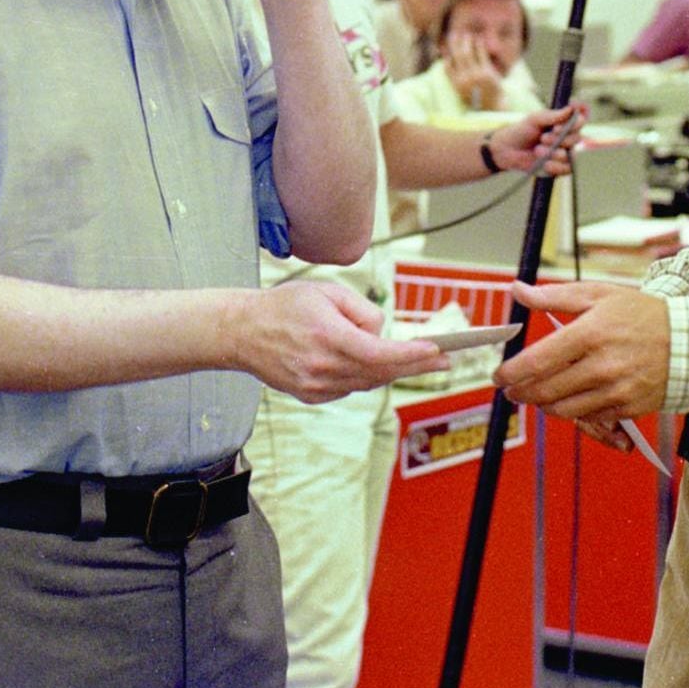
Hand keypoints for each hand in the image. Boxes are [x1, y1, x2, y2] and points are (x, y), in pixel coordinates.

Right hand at [236, 281, 448, 403]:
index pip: (380, 354)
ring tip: (420, 358)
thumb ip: (362, 311)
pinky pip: (350, 386)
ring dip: (393, 370)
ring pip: (368, 381)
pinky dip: (365, 374)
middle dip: (417, 366)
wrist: (241, 332)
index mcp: (328, 339)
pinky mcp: (312, 395)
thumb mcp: (327, 292)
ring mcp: (317, 386)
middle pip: (381, 372)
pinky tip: (374, 362)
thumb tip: (381, 333)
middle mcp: (323, 368)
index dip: (412, 355)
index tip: (436, 350)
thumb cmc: (284, 306)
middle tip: (446, 361)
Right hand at [444, 31, 504, 111]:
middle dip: (455, 44)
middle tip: (454, 34)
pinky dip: (479, 46)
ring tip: (467, 35)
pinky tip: (478, 40)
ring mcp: (476, 75)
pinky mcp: (487, 72)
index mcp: (456, 85)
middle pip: (457, 56)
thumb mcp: (462, 92)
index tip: (445, 46)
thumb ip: (455, 79)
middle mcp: (464, 79)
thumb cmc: (477, 98)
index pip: (447, 66)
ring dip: (466, 42)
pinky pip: (481, 55)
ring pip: (468, 54)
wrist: (493, 106)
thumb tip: (448, 63)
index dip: (445, 55)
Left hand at [485, 103, 586, 174]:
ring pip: (571, 154)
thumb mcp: (535, 119)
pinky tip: (545, 163)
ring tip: (538, 150)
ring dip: (554, 152)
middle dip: (561, 138)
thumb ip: (553, 115)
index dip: (581, 114)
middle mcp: (566, 137)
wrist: (507, 150)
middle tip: (543, 137)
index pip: (580, 118)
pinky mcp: (558, 167)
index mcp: (563, 124)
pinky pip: (567, 169)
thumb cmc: (521, 131)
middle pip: (577, 137)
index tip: (573, 107)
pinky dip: (556, 166)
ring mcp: (563, 153)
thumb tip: (571, 108)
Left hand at [493, 280, 667, 421]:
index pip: (537, 361)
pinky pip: (588, 418)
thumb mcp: (599, 295)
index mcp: (590, 333)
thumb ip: (554, 296)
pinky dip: (573, 411)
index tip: (500, 375)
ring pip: (562, 410)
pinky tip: (570, 397)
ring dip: (543, 404)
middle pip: (544, 391)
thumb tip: (518, 290)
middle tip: (511, 390)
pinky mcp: (626, 409)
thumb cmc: (643, 315)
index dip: (510, 373)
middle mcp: (601, 366)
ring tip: (538, 394)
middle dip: (520, 393)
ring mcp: (615, 390)